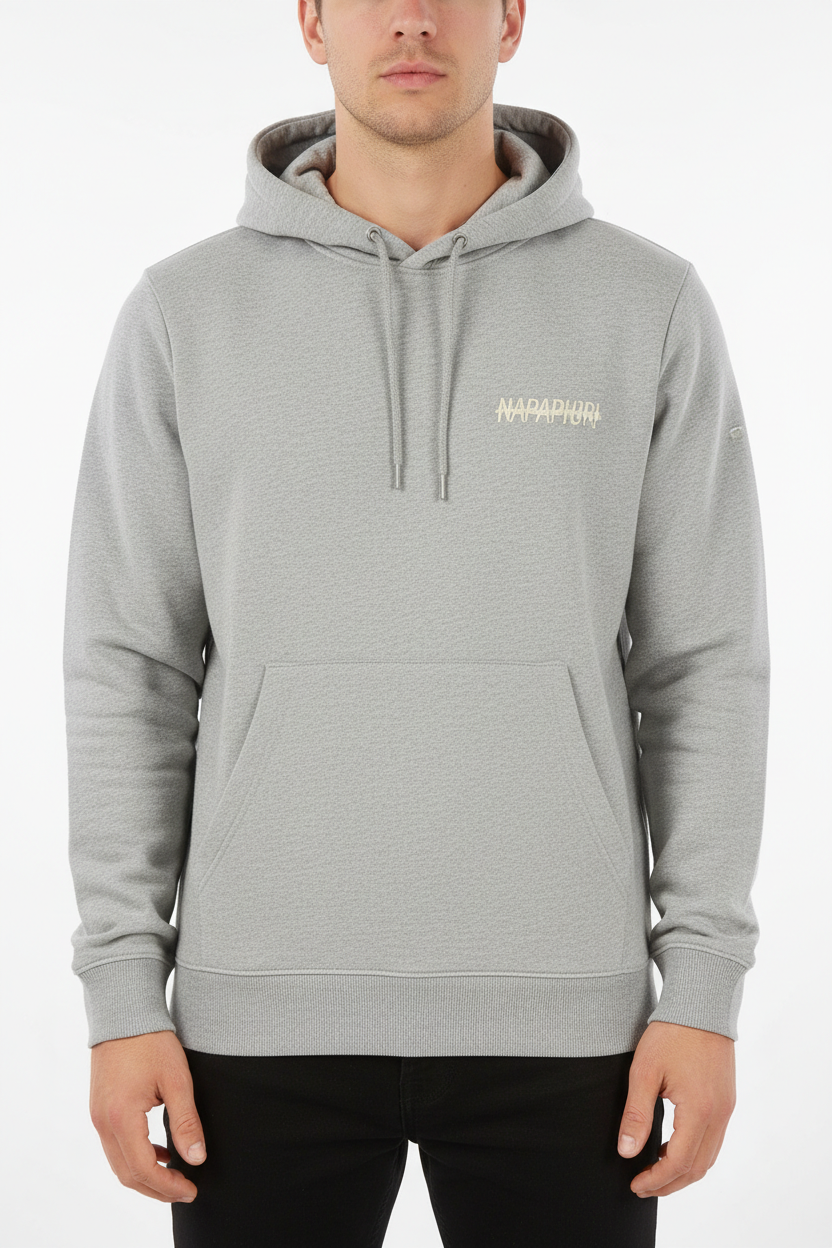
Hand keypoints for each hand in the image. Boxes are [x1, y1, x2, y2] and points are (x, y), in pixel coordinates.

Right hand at [89, 1030, 206, 1203]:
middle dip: (157, 1189)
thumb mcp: (177, 1080)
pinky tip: (159, 1152)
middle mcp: (102, 1123)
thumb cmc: (152, 1041)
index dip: (168, 1186)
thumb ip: (186, 1122)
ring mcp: (97, 1116)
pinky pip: (114, 1146)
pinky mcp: (99, 1109)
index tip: (192, 1190)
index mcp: (121, 1118)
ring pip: (118, 1163)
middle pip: (127, 1174)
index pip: (143, 1169)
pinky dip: (135, 1157)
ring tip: (175, 1176)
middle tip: (186, 1191)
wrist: (123, 1012)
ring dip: (145, 1175)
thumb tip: (197, 1158)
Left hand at [617, 1019, 736, 1197]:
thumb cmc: (671, 1033)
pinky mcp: (727, 1099)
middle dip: (670, 1183)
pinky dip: (695, 1153)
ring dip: (683, 1171)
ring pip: (709, 1156)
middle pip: (698, 1167)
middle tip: (643, 1187)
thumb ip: (637, 1114)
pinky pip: (714, 1139)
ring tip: (655, 1172)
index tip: (636, 1185)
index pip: (679, 1162)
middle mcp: (720, 1114)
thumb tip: (627, 1152)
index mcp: (699, 1110)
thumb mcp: (644, 1072)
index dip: (656, 1180)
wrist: (701, 1004)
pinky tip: (674, 1148)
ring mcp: (727, 1107)